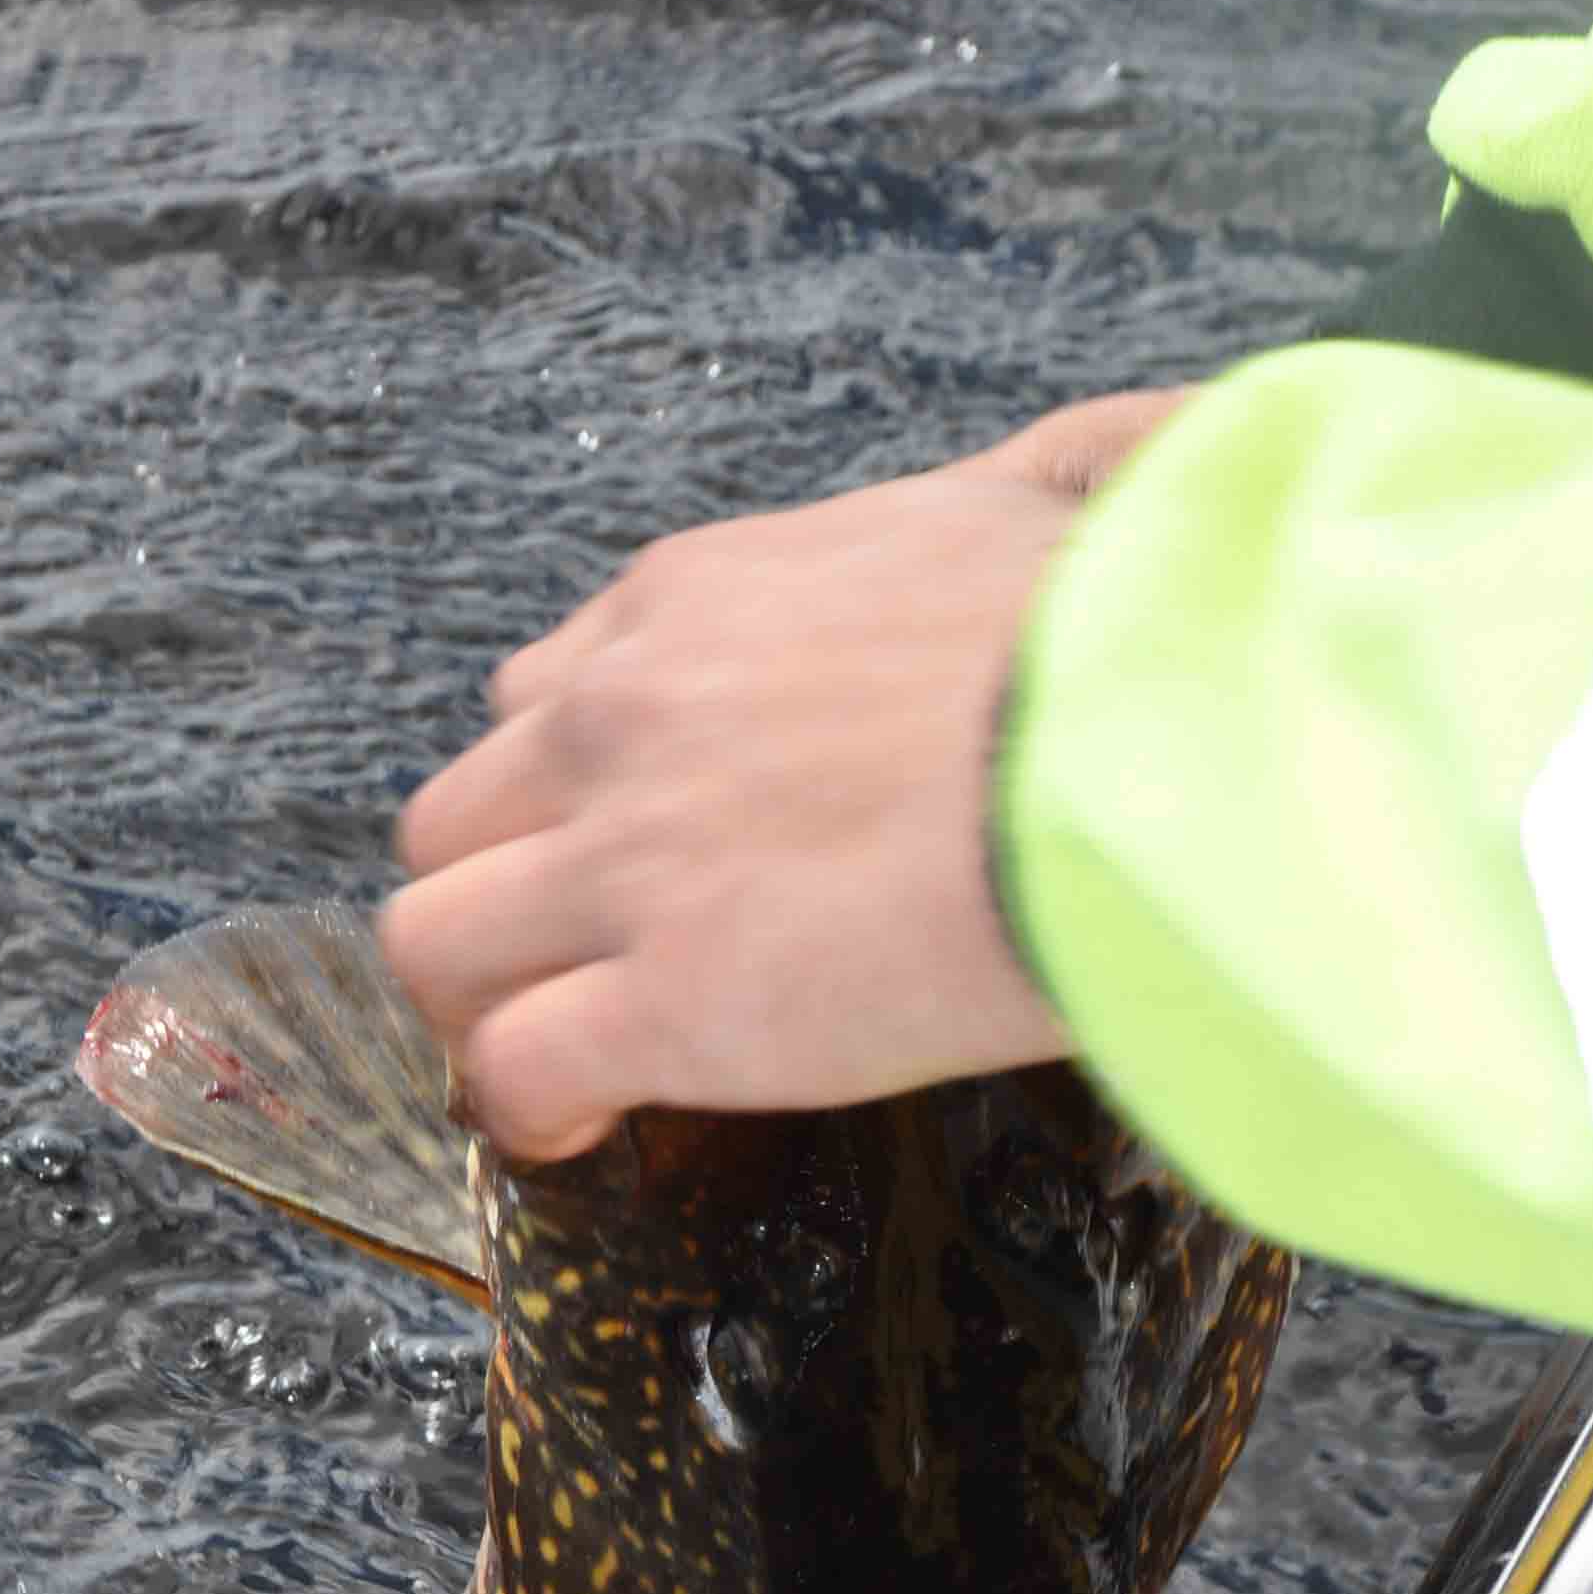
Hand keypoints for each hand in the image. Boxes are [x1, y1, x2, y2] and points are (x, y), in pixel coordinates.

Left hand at [382, 388, 1195, 1158]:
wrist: (1158, 750)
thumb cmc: (1132, 637)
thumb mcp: (1052, 490)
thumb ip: (1028, 479)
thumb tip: (1098, 463)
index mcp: (694, 599)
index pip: (549, 692)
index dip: (571, 790)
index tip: (626, 850)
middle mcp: (623, 716)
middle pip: (455, 818)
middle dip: (496, 898)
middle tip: (567, 970)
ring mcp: (627, 860)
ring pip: (434, 941)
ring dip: (484, 1006)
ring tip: (556, 1059)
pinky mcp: (664, 999)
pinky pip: (514, 1067)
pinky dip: (527, 1108)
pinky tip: (585, 1130)